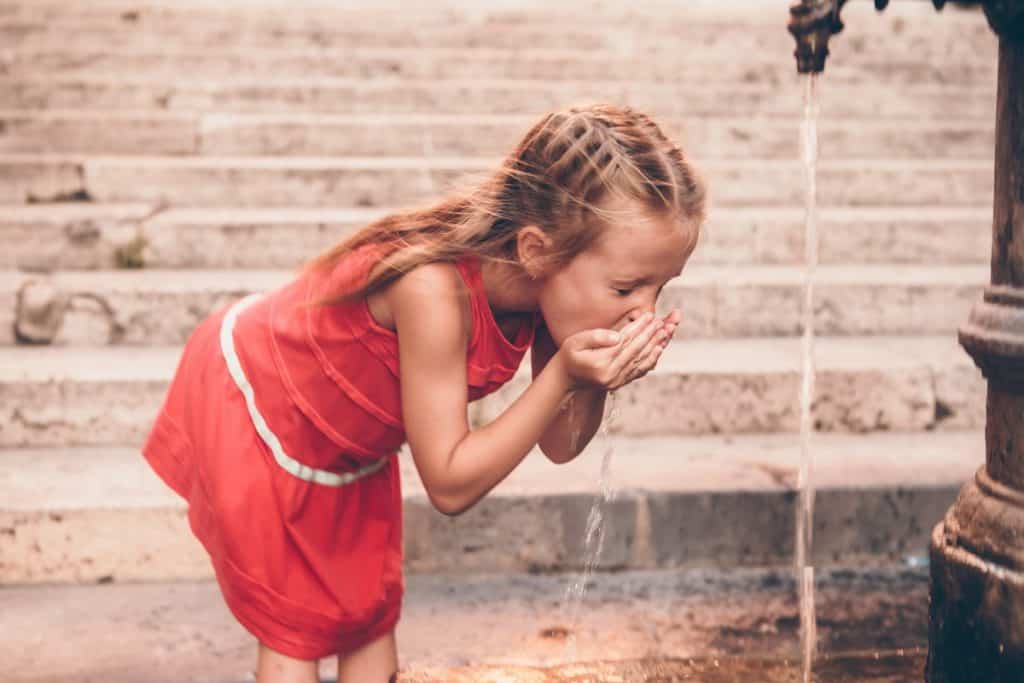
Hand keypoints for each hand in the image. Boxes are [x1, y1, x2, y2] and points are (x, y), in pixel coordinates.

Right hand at [556, 311, 676, 390]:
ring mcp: (617, 381)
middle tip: (661, 321)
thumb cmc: (570, 355)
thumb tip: (617, 336)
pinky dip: (651, 359)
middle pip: (636, 350)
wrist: (566, 378)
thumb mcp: (575, 342)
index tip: (649, 315)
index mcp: (600, 362)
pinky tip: (659, 349)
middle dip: (650, 334)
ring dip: (655, 345)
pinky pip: (639, 370)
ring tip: (666, 331)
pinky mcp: (620, 383)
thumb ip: (596, 337)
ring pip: (641, 360)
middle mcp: (611, 374)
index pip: (625, 340)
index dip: (638, 327)